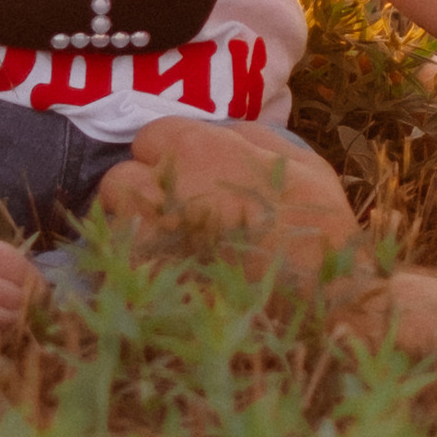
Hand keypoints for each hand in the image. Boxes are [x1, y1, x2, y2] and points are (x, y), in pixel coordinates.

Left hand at [98, 120, 363, 274]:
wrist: (324, 304)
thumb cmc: (318, 227)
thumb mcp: (300, 162)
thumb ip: (250, 137)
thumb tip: (220, 131)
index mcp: (196, 150)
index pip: (148, 137)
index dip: (166, 156)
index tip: (186, 176)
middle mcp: (160, 189)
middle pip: (118, 181)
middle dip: (139, 194)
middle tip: (171, 214)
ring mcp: (147, 243)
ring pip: (112, 227)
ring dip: (134, 234)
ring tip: (167, 251)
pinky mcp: (144, 291)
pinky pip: (120, 274)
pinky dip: (136, 275)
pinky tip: (167, 283)